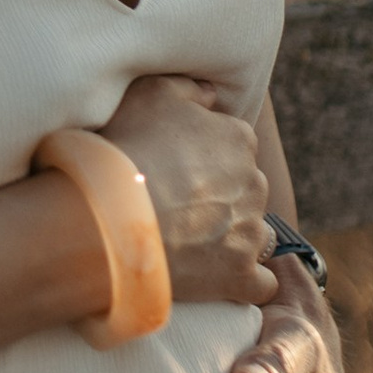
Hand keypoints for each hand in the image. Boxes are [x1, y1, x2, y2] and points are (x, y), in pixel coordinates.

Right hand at [100, 74, 275, 306]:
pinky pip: (260, 283)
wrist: (112, 214)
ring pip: (254, 232)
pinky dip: (245, 282)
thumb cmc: (128, 148)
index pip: (233, 145)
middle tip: (177, 206)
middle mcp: (254, 182)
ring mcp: (250, 231)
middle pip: (245, 188)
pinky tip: (222, 280)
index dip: (204, 157)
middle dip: (220, 197)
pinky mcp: (240, 275)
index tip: (177, 168)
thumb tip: (211, 95)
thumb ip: (190, 88)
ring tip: (193, 244)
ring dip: (233, 237)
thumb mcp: (152, 92)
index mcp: (238, 138)